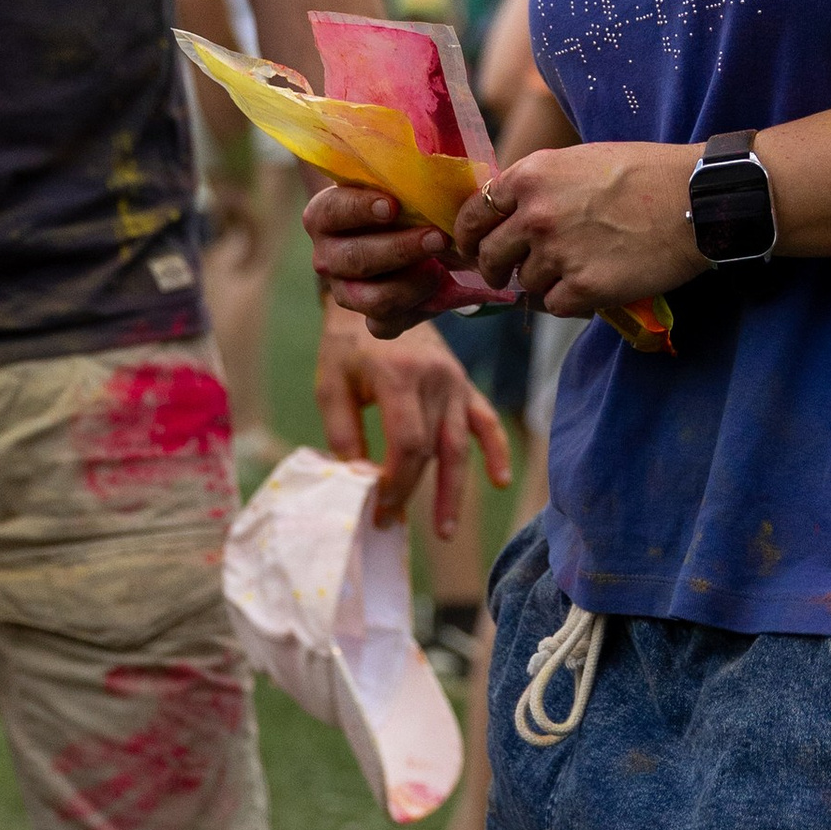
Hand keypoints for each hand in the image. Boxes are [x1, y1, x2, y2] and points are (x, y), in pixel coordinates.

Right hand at [303, 184, 456, 336]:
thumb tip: (429, 155)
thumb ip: (404, 173)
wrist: (425, 239)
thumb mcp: (400, 183)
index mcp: (324, 215)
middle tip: (436, 237)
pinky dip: (414, 310)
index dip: (359, 209)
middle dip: (399, 249)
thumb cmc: (408, 202)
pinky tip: (436, 290)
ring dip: (410, 283)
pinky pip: (385, 324)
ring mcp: (344, 292)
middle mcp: (326, 256)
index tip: (392, 206)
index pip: (332, 211)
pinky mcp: (370, 319)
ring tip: (440, 266)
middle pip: (354, 258)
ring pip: (370, 298)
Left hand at [316, 302, 510, 531]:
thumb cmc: (345, 344)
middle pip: (431, 450)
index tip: (376, 507)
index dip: (394, 482)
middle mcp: (434, 380)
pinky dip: (494, 451)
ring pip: (459, 445)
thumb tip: (356, 481)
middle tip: (389, 523)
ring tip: (444, 531)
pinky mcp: (462, 383)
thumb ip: (342, 433)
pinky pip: (485, 421)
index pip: (407, 444)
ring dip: (453, 490)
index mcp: (399, 377)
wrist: (374, 298)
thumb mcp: (330, 384)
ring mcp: (453, 382)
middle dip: (411, 492)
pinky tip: (499, 480)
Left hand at [453, 141, 705, 317]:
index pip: (473, 214)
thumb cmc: (645, 173)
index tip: (470, 249)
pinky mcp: (583, 287)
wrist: (695, 200)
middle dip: (493, 269)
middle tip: (504, 276)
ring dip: (544, 281)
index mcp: (530, 176)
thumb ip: (538, 185)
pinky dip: (569, 301)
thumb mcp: (578, 161)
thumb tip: (507, 213)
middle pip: (489, 255)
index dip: (467, 237)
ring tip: (579, 267)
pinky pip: (554, 305)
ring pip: (525, 283)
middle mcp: (534, 215)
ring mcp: (557, 253)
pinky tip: (594, 286)